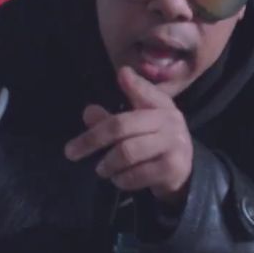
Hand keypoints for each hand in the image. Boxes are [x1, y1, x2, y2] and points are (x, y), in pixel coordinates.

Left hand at [65, 67, 192, 203]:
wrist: (182, 171)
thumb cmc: (154, 143)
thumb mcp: (136, 126)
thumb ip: (112, 119)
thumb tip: (88, 112)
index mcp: (161, 106)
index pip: (145, 92)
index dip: (134, 84)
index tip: (122, 73)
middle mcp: (170, 121)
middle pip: (122, 126)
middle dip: (92, 139)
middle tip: (71, 152)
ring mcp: (174, 145)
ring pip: (127, 152)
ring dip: (108, 164)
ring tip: (101, 169)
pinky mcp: (173, 168)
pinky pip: (137, 174)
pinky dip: (121, 179)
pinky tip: (118, 179)